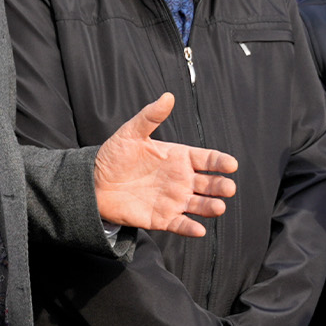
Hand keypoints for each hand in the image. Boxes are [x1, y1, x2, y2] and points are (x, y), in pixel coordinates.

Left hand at [94, 94, 238, 237]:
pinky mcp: (163, 218)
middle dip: (221, 186)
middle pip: (210, 183)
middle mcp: (182, 179)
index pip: (207, 159)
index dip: (220, 161)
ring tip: (218, 207)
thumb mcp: (131, 132)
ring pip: (200, 205)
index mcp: (179, 157)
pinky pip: (181, 224)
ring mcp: (174, 200)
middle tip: (228, 187)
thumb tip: (168, 96)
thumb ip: (151, 116)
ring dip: (211, 207)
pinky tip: (198, 229)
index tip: (231, 164)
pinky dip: (191, 228)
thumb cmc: (114, 155)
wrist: (94, 183)